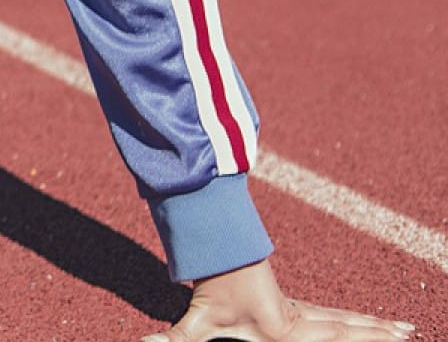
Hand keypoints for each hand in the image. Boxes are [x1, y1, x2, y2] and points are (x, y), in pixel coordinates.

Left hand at [141, 259, 414, 341]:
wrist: (212, 254)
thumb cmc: (208, 291)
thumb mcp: (196, 320)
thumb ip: (177, 337)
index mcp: (286, 329)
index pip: (333, 334)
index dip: (362, 335)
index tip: (391, 337)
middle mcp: (300, 319)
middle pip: (347, 325)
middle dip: (378, 331)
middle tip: (411, 331)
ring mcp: (300, 312)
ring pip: (344, 318)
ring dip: (373, 324)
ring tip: (404, 328)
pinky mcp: (295, 308)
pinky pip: (333, 314)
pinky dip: (355, 319)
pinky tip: (369, 322)